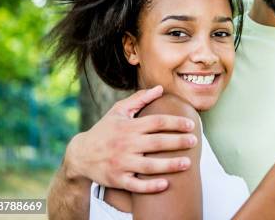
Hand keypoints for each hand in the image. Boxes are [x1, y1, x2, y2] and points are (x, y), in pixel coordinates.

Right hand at [65, 85, 197, 192]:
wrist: (80, 155)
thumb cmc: (104, 130)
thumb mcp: (118, 111)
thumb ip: (140, 99)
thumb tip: (160, 88)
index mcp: (129, 127)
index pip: (156, 122)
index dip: (175, 122)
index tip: (191, 124)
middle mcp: (126, 144)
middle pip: (157, 143)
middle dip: (178, 141)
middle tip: (194, 141)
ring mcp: (121, 163)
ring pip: (149, 166)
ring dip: (170, 165)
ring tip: (188, 163)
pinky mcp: (117, 179)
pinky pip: (136, 185)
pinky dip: (150, 186)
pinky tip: (165, 184)